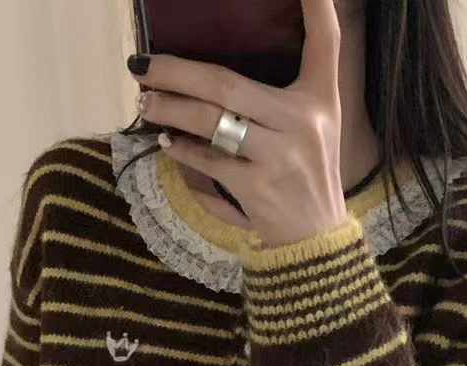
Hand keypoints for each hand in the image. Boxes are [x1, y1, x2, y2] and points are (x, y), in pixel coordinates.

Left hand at [131, 0, 347, 247]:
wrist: (315, 241)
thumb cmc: (306, 176)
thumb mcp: (313, 127)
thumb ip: (284, 92)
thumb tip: (220, 71)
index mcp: (319, 99)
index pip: (324, 41)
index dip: (315, 5)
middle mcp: (301, 122)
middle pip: (226, 84)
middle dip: (177, 72)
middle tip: (142, 65)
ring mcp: (278, 156)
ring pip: (211, 121)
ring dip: (170, 110)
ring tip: (147, 102)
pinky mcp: (258, 188)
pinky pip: (208, 161)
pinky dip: (182, 152)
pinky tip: (167, 143)